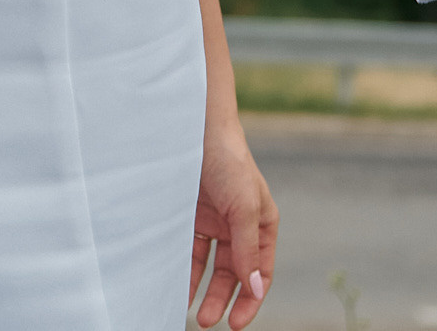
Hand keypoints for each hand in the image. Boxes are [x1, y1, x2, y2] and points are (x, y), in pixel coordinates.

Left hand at [190, 121, 277, 327]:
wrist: (194, 125)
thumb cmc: (228, 161)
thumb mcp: (244, 207)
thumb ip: (248, 249)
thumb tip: (254, 289)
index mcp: (262, 225)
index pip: (259, 273)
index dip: (250, 300)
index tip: (235, 324)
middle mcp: (238, 226)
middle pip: (233, 273)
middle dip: (222, 299)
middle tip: (207, 321)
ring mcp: (213, 220)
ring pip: (208, 263)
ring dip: (201, 287)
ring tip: (190, 310)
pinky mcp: (189, 213)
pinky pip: (187, 247)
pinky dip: (182, 265)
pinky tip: (174, 281)